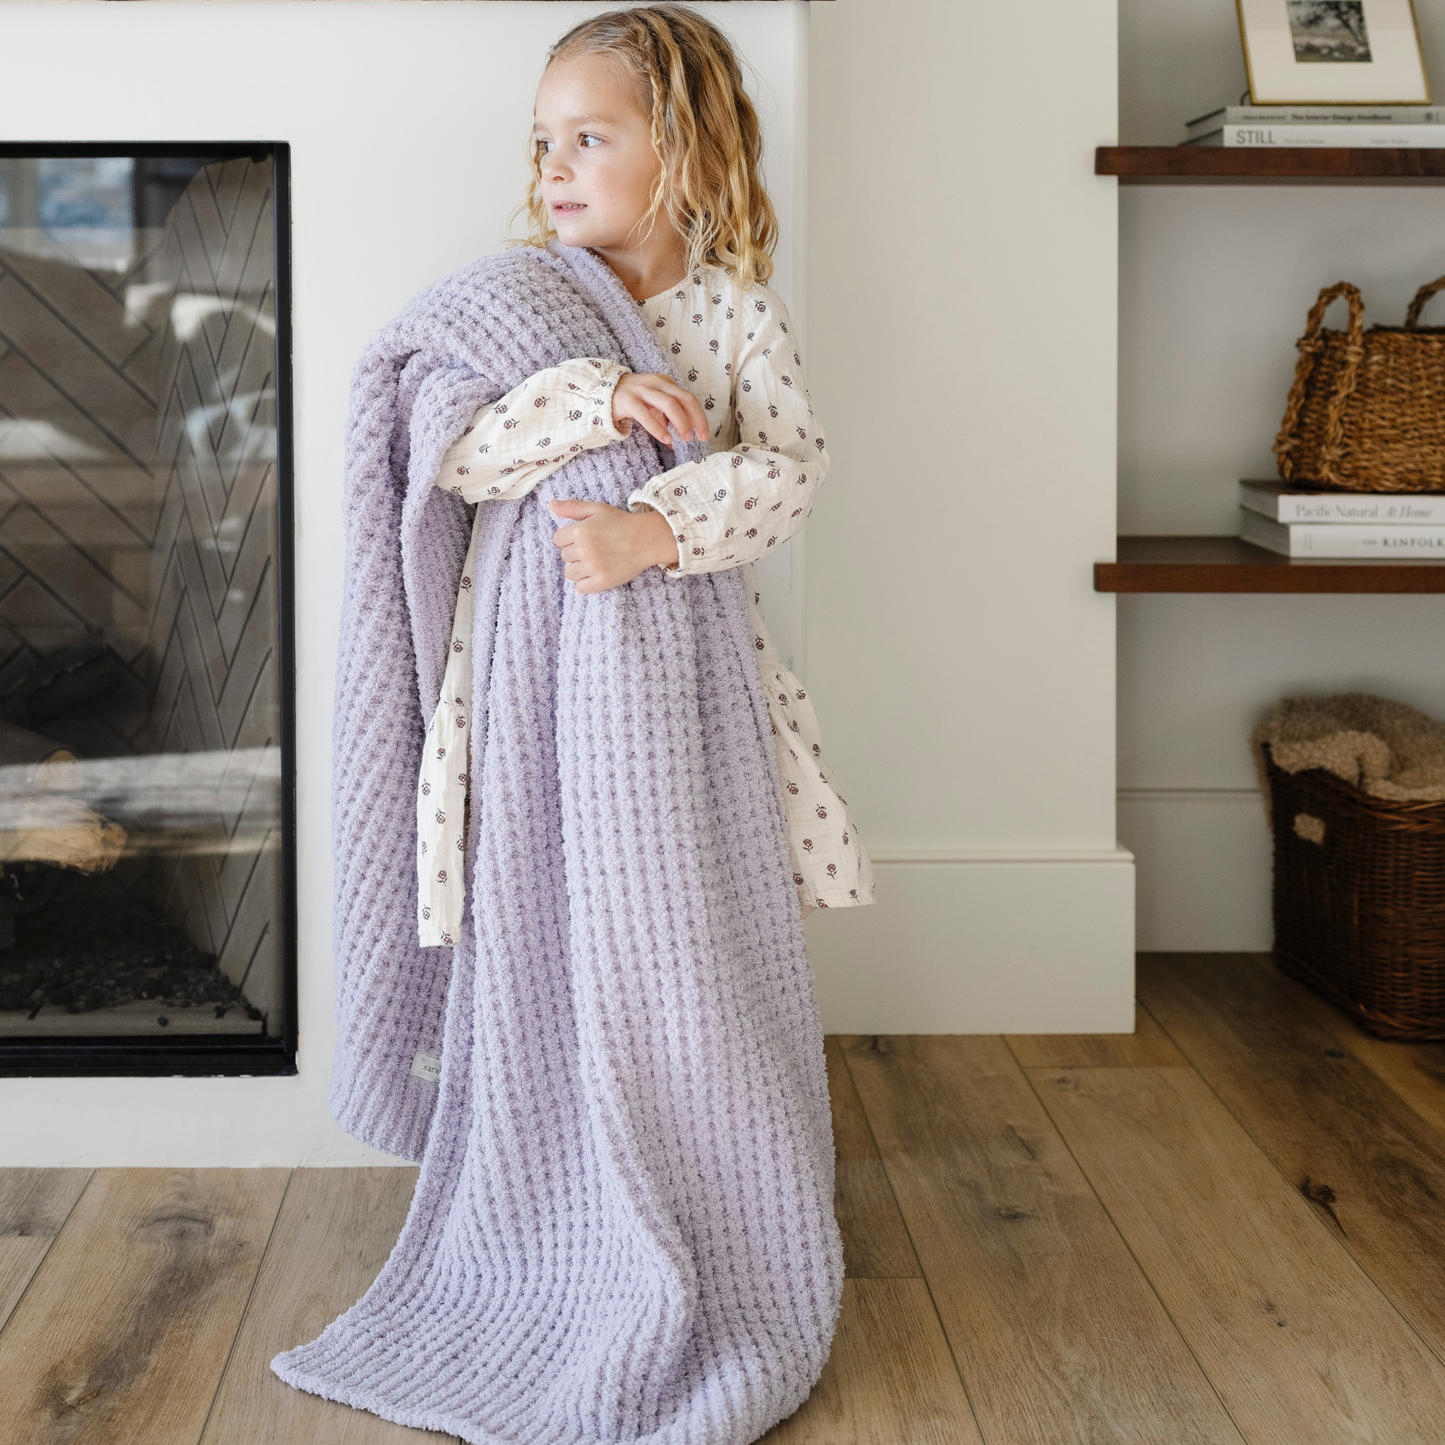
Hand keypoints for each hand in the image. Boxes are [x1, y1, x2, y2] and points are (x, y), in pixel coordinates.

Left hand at [548, 498, 679, 593]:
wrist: (646, 539)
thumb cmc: (621, 522)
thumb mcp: (597, 508)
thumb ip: (572, 507)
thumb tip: (550, 505)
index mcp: (580, 531)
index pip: (557, 539)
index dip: (567, 538)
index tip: (581, 538)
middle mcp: (584, 550)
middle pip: (564, 556)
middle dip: (574, 552)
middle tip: (592, 548)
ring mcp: (593, 567)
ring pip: (569, 573)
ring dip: (578, 568)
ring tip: (593, 562)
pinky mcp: (602, 581)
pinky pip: (580, 588)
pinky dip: (584, 584)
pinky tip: (593, 575)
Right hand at [612, 372, 708, 446]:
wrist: (603, 393)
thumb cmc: (633, 401)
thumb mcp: (653, 407)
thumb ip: (667, 420)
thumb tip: (679, 441)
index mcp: (666, 383)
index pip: (688, 398)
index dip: (699, 416)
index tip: (704, 433)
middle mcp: (657, 383)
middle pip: (684, 399)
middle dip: (695, 419)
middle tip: (699, 437)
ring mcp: (642, 390)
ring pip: (669, 404)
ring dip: (681, 422)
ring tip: (686, 438)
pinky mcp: (628, 400)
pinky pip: (646, 414)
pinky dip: (658, 428)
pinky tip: (666, 438)